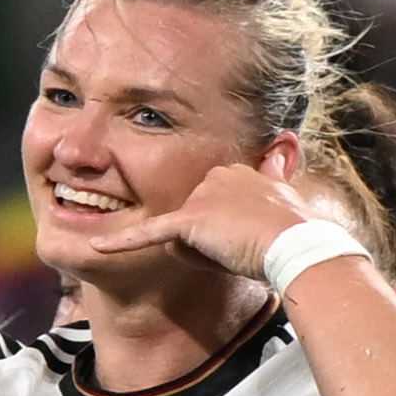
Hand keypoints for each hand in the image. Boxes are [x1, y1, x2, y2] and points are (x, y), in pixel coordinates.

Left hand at [88, 159, 314, 279]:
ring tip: (235, 251)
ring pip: (182, 239)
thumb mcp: (281, 196)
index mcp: (232, 171)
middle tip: (244, 247)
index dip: (225, 233)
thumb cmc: (292, 231)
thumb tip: (286, 141)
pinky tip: (98, 248)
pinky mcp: (188, 220)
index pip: (208, 210)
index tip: (251, 237)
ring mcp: (199, 196)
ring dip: (204, 254)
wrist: (297, 246)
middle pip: (190, 224)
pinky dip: (123, 242)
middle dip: (210, 244)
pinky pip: (149, 235)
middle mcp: (212, 175)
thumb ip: (272, 175)